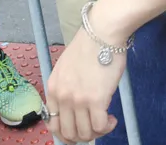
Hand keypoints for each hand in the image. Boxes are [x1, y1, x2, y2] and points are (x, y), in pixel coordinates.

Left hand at [44, 14, 121, 142]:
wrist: (101, 32)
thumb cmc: (89, 45)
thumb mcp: (66, 67)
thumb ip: (66, 86)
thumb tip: (74, 105)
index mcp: (54, 89)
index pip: (53, 125)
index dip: (67, 133)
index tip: (79, 130)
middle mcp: (63, 98)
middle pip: (68, 133)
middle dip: (82, 136)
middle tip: (94, 128)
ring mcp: (78, 100)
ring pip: (85, 133)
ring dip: (97, 132)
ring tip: (106, 122)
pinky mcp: (96, 100)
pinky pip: (99, 126)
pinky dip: (107, 127)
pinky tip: (112, 119)